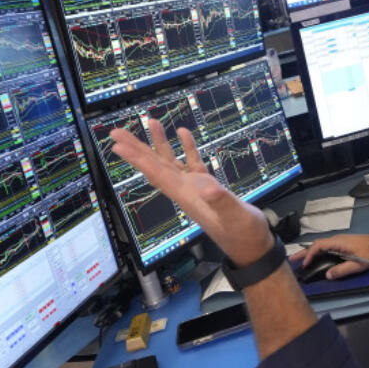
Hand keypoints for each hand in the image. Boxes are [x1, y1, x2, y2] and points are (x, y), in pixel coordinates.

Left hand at [109, 120, 272, 265]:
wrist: (251, 245)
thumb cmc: (242, 234)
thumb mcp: (234, 217)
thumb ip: (221, 202)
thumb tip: (207, 188)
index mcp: (187, 195)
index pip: (156, 173)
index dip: (137, 159)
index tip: (118, 145)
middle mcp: (185, 190)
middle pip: (155, 166)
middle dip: (136, 149)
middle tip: (117, 133)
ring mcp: (195, 188)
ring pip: (170, 162)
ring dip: (159, 143)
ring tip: (152, 122)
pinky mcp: (207, 186)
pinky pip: (191, 163)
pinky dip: (186, 148)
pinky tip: (183, 133)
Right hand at [292, 234, 368, 279]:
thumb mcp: (357, 265)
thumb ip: (342, 270)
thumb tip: (328, 275)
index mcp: (338, 243)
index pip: (318, 246)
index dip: (309, 255)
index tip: (305, 264)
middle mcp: (336, 240)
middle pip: (316, 245)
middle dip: (303, 252)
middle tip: (291, 259)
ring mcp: (338, 241)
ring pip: (319, 246)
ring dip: (309, 252)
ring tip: (300, 260)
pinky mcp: (341, 244)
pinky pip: (325, 247)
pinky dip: (316, 252)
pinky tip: (315, 257)